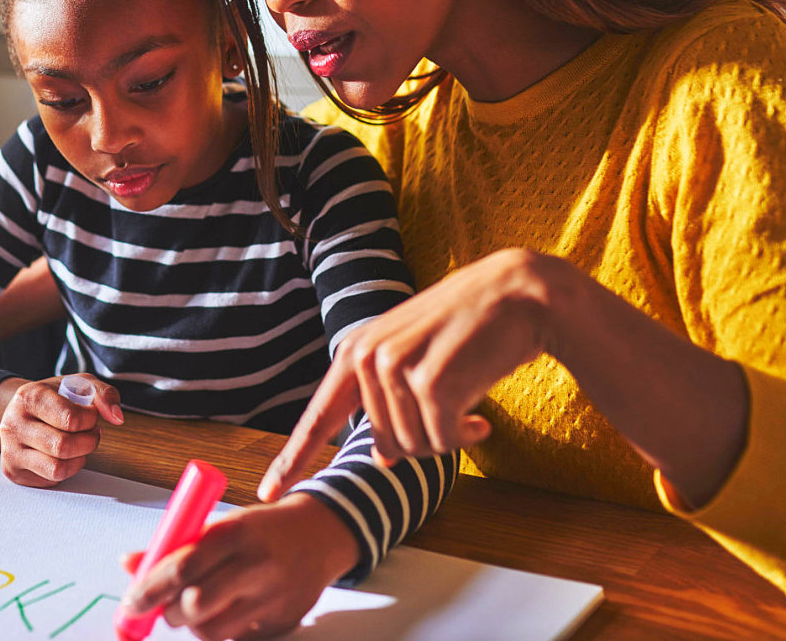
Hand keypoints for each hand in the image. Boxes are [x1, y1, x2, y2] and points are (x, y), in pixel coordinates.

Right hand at [0, 374, 123, 487]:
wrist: (22, 412)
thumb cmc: (54, 398)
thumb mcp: (79, 384)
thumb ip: (104, 394)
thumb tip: (117, 417)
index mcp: (30, 396)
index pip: (69, 418)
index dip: (90, 420)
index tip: (92, 415)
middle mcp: (14, 423)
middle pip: (63, 446)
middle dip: (89, 441)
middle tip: (92, 433)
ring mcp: (11, 449)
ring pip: (57, 467)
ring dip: (80, 457)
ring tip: (81, 444)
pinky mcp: (14, 470)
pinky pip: (51, 478)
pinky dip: (69, 469)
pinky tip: (68, 456)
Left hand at [120, 493, 357, 640]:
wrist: (320, 536)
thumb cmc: (260, 529)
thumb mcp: (221, 524)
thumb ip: (175, 545)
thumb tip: (129, 564)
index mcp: (237, 532)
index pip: (183, 567)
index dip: (150, 589)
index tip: (130, 603)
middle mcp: (257, 565)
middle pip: (196, 605)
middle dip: (169, 611)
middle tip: (164, 606)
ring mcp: (273, 598)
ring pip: (212, 631)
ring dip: (193, 624)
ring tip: (198, 604)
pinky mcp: (282, 624)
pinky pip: (235, 640)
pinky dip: (219, 630)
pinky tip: (227, 609)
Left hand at [261, 248, 571, 499]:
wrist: (517, 294)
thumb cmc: (469, 328)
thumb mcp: (414, 357)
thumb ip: (387, 401)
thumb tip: (381, 460)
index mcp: (356, 352)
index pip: (318, 416)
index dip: (292, 458)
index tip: (267, 491)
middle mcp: (367, 357)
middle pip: (385, 444)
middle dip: (423, 437)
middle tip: (452, 407)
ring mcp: (395, 367)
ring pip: (413, 447)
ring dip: (447, 436)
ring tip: (467, 400)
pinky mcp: (430, 382)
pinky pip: (443, 442)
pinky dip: (466, 436)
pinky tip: (481, 414)